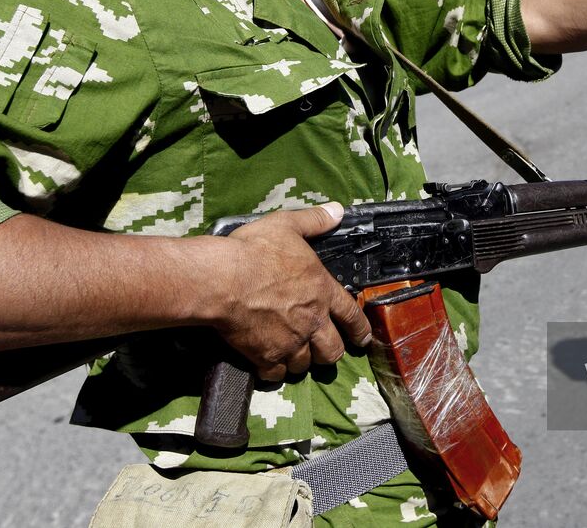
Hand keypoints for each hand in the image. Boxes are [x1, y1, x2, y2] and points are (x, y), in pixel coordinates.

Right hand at [214, 202, 370, 379]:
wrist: (222, 280)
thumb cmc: (254, 252)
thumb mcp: (287, 226)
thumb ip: (314, 221)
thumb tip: (336, 211)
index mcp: (322, 291)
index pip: (352, 316)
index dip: (360, 330)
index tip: (363, 339)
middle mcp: (311, 321)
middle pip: (332, 351)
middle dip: (330, 352)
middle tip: (323, 349)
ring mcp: (289, 342)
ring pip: (305, 365)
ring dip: (301, 361)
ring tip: (294, 353)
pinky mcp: (265, 357)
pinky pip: (276, 374)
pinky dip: (274, 371)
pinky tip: (269, 362)